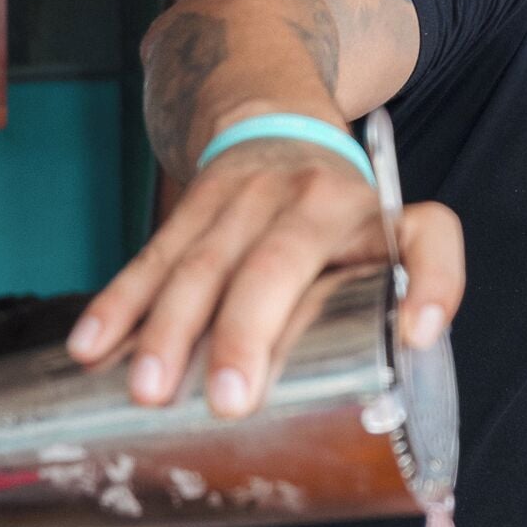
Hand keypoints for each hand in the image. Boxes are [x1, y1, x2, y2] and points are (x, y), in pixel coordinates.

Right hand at [65, 138, 464, 416]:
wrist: (277, 125)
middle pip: (278, 263)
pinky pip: (151, 258)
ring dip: (168, 328)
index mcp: (373, 215)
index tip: (420, 333)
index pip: (425, 239)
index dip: (435, 283)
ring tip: (147, 390)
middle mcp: (310, 198)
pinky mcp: (189, 209)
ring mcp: (241, 199)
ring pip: (201, 263)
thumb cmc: (342, 215)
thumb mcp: (394, 234)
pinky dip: (118, 303)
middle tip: (229, 400)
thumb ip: (417, 283)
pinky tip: (90, 345)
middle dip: (248, 332)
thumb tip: (418, 346)